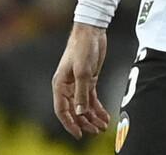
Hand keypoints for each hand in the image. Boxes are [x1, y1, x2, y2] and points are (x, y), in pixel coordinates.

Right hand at [52, 22, 109, 139]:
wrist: (91, 31)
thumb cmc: (82, 48)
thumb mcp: (83, 72)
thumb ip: (82, 93)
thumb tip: (80, 112)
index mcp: (60, 84)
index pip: (62, 109)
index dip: (69, 123)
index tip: (79, 134)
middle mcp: (67, 86)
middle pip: (74, 110)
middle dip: (85, 122)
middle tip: (96, 131)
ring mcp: (78, 84)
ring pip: (83, 106)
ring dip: (92, 117)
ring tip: (103, 126)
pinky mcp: (88, 80)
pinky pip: (91, 99)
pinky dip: (98, 108)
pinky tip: (105, 116)